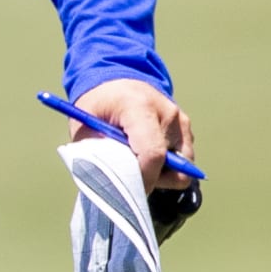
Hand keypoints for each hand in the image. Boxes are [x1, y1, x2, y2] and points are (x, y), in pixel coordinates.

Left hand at [73, 78, 195, 194]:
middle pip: (172, 164)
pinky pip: (183, 158)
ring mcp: (180, 119)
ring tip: (136, 161)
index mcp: (139, 107)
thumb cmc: (97, 105)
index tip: (129, 190)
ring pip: (182, 166)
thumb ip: (97, 154)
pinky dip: (166, 165)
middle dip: (152, 178)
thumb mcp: (85, 127)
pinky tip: (145, 155)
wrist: (114, 81)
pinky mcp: (185, 126)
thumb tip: (113, 186)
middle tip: (129, 175)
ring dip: (161, 173)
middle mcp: (167, 112)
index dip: (144, 179)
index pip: (153, 153)